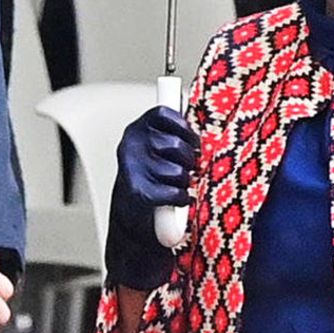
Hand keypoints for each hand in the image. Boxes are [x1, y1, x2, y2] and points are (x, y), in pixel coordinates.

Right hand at [106, 105, 199, 292]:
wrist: (131, 218)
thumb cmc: (151, 180)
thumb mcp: (158, 152)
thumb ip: (173, 136)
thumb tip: (202, 132)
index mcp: (135, 131)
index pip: (163, 114)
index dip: (184, 126)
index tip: (192, 139)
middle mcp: (130, 146)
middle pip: (175, 144)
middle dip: (189, 159)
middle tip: (189, 168)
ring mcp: (132, 169)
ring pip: (177, 171)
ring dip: (184, 181)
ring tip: (178, 185)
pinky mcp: (140, 193)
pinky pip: (175, 193)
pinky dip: (182, 198)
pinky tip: (178, 200)